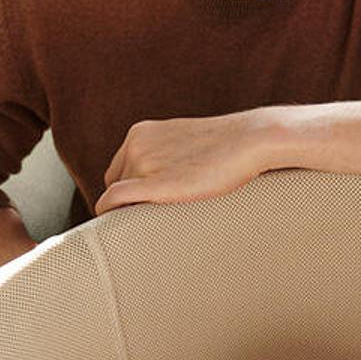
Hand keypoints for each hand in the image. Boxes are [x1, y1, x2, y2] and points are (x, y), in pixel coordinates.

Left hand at [96, 112, 275, 212]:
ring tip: (153, 222)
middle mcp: (136, 144)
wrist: (250, 140)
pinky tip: (115, 227)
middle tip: (148, 217)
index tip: (139, 204)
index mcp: (141, 132)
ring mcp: (143, 162)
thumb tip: (169, 180)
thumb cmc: (229, 146)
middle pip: (117, 182)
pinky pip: (115, 200)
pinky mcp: (154, 183)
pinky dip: (110, 213)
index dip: (128, 187)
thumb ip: (169, 157)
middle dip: (129, 199)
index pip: (120, 167)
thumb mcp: (188, 143)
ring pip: (118, 194)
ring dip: (129, 209)